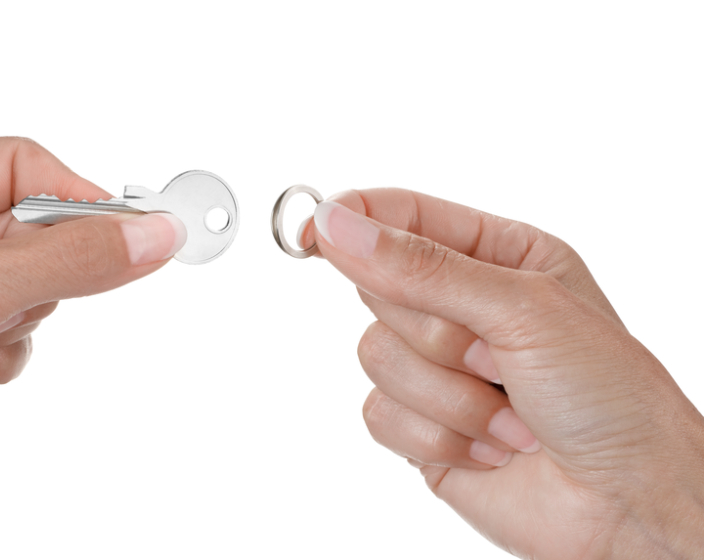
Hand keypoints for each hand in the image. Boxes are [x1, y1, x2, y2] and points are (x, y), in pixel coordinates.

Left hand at [0, 138, 186, 559]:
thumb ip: (68, 259)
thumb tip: (148, 234)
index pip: (16, 166)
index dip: (73, 195)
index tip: (128, 231)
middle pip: (29, 232)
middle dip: (41, 274)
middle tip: (18, 301)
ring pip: (28, 291)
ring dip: (19, 324)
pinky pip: (12, 339)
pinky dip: (4, 360)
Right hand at [302, 189, 703, 557]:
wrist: (628, 505)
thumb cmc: (611, 398)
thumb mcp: (523, 308)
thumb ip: (422, 266)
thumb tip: (337, 225)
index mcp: (497, 256)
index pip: (402, 214)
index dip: (352, 218)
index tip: (312, 232)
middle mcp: (463, 307)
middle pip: (378, 288)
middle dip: (437, 333)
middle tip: (496, 356)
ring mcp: (438, 369)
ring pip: (374, 354)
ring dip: (447, 395)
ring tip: (508, 413)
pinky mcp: (422, 426)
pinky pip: (378, 413)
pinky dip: (437, 437)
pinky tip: (492, 446)